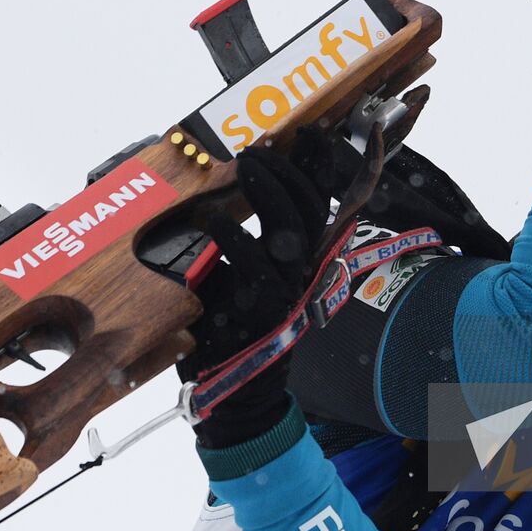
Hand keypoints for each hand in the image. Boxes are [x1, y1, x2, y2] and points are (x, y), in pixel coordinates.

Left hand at [178, 131, 336, 448]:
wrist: (236, 396)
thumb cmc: (233, 331)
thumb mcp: (241, 277)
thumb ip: (244, 241)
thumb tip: (224, 200)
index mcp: (302, 261)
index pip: (320, 204)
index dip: (319, 168)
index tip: (311, 134)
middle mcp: (302, 273)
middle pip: (309, 208)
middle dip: (288, 170)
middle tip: (258, 149)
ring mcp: (285, 290)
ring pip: (288, 228)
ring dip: (266, 191)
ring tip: (245, 165)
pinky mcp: (260, 309)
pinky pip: (249, 263)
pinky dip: (230, 235)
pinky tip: (211, 218)